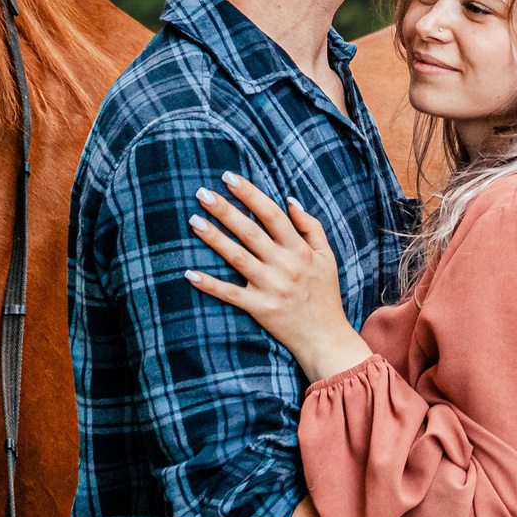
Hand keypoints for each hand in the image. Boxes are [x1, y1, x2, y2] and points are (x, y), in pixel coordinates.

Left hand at [183, 173, 374, 383]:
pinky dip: (210, 284)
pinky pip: (230, 294)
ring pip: (237, 258)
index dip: (250, 195)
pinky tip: (190, 273)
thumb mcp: (326, 257)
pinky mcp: (259, 308)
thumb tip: (289, 200)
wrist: (325, 338)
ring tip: (194, 220)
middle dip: (225, 210)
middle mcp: (284, 266)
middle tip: (202, 192)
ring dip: (214, 238)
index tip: (229, 178)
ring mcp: (270, 287)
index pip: (272, 214)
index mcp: (299, 250)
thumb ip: (311, 227)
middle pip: (250, 232)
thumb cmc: (325, 294)